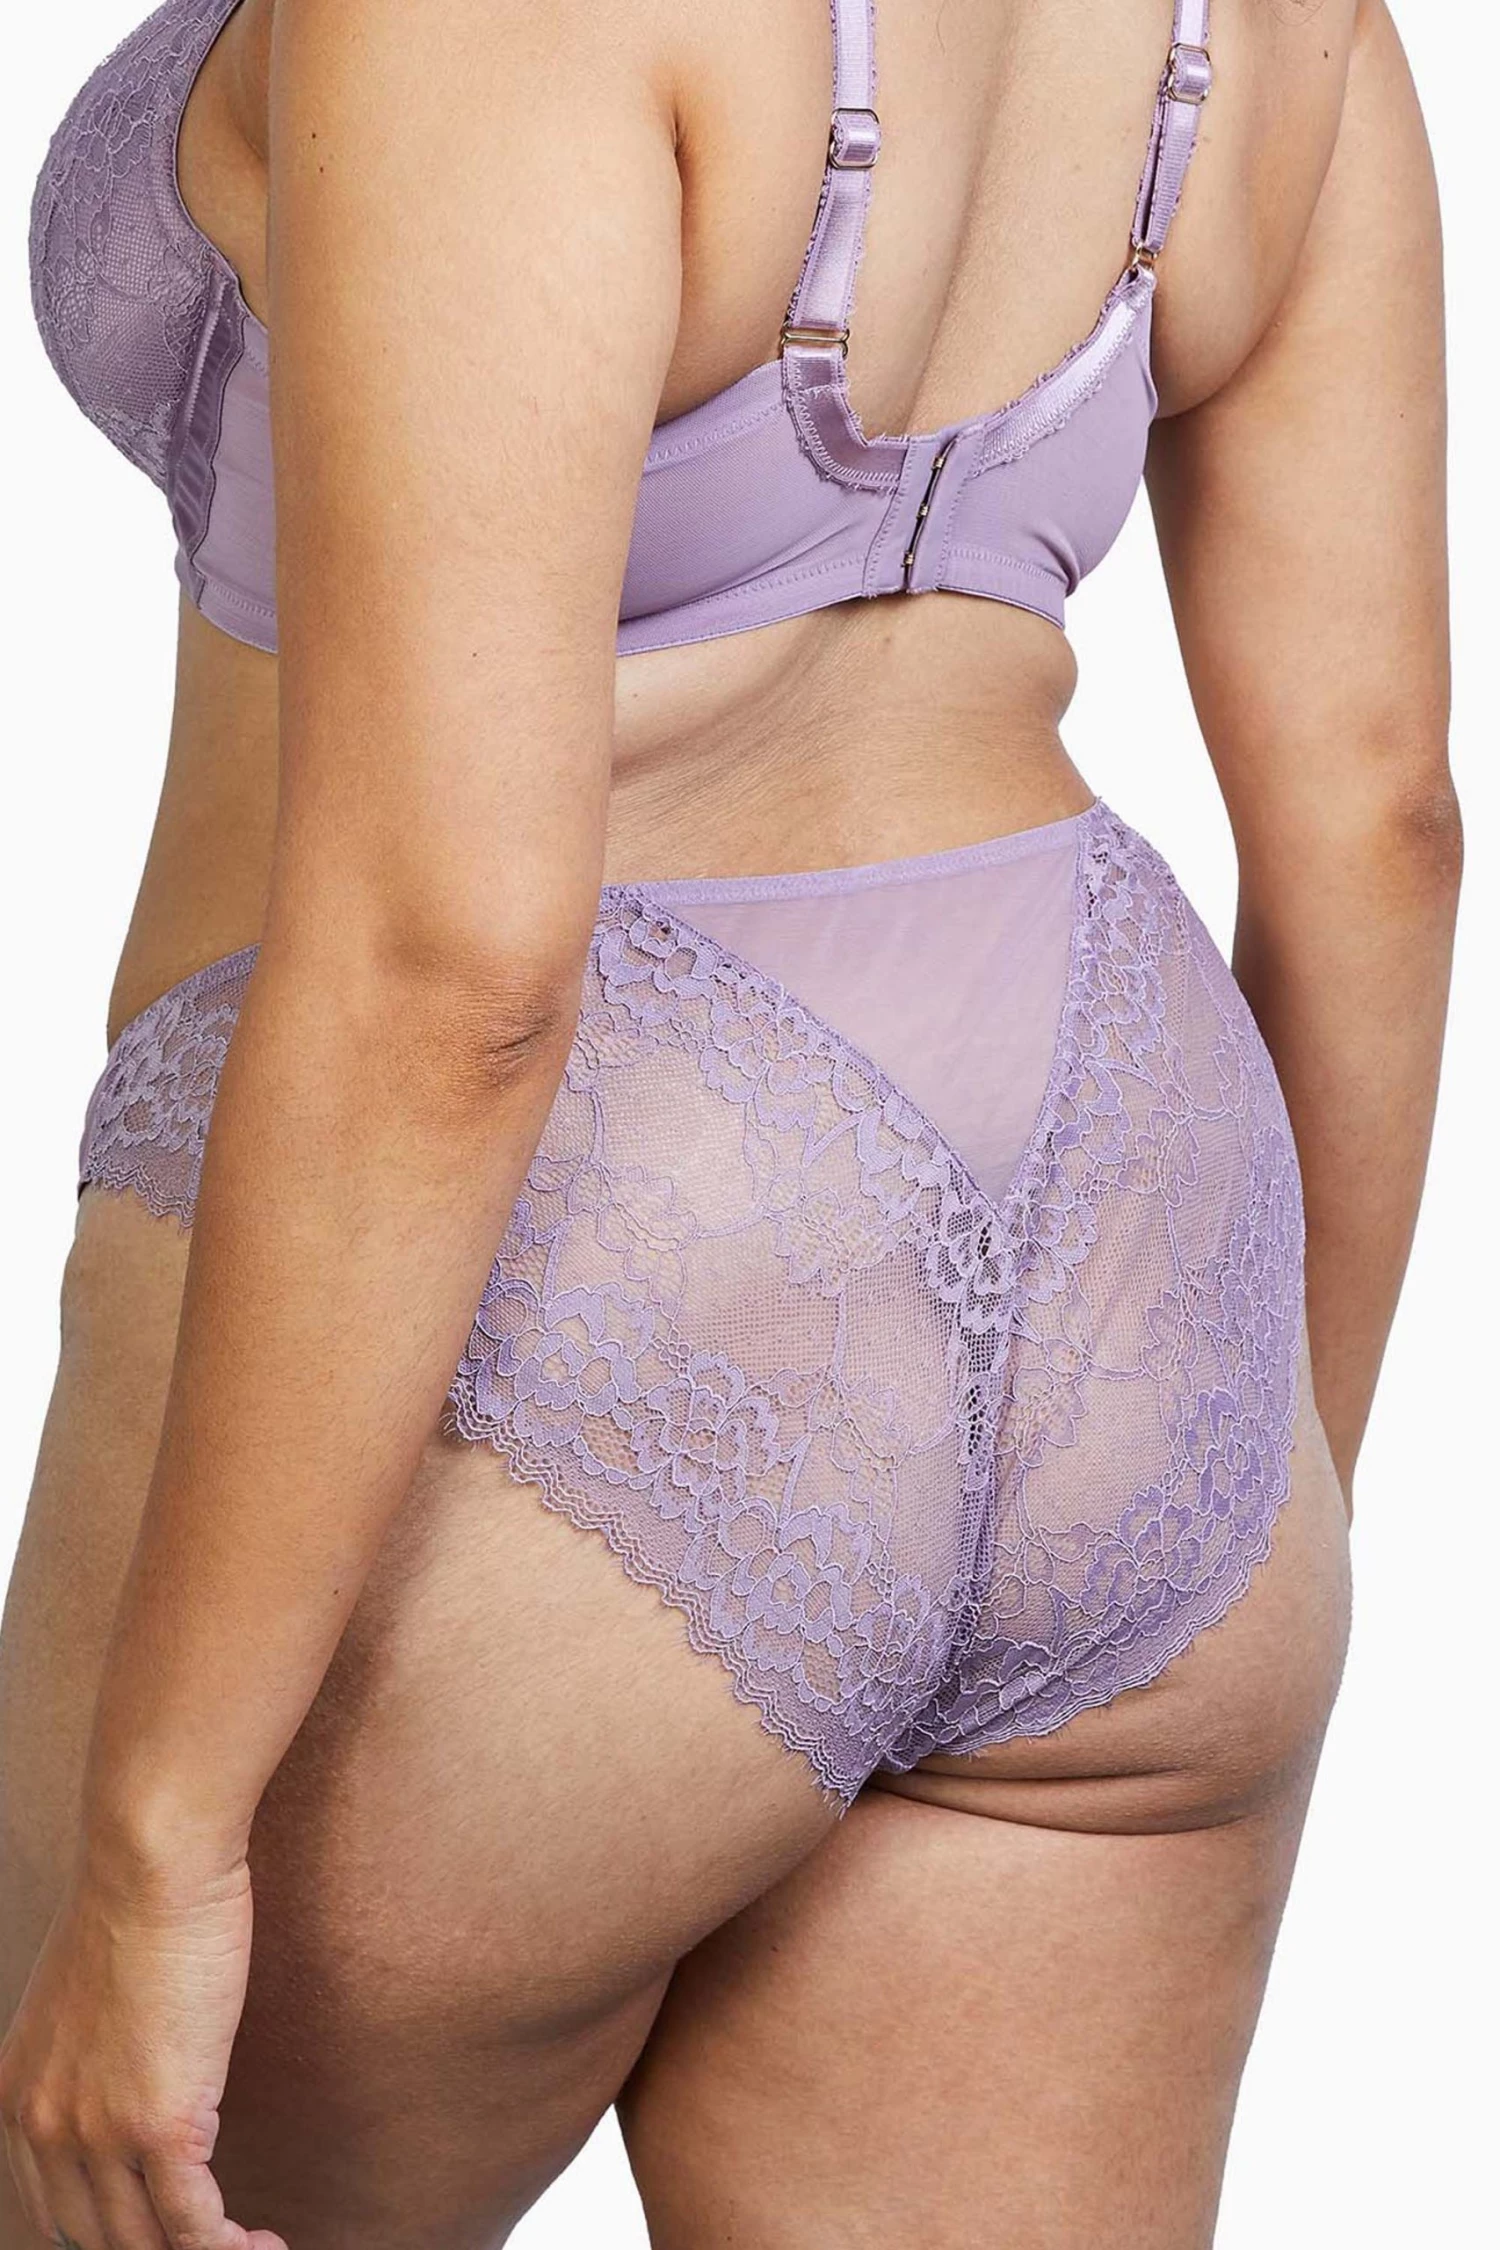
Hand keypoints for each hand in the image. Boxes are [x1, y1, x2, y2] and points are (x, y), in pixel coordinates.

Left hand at [0, 1853, 284, 2249]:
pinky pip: (192, 2227)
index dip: (109, 2236)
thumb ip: (91, 2050)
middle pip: (96, 2239)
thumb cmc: (136, 1897)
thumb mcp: (84, 1992)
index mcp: (20, 2097)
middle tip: (209, 2244)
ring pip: (145, 2244)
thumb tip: (132, 2066)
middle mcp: (45, 2128)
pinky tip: (262, 2244)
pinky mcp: (162, 2125)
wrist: (152, 1861)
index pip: (54, 2211)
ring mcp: (99, 2133)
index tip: (160, 2233)